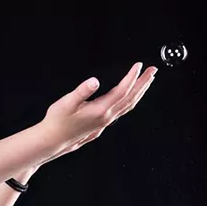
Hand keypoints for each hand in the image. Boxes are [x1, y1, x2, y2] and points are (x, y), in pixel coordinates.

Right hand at [39, 62, 156, 161]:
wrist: (53, 140)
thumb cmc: (58, 121)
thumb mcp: (66, 103)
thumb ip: (82, 91)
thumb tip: (94, 81)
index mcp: (100, 110)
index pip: (121, 91)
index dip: (132, 77)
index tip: (139, 65)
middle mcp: (106, 117)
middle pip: (131, 98)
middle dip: (143, 83)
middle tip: (153, 70)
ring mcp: (106, 121)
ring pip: (129, 104)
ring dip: (140, 91)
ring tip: (148, 80)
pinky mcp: (103, 122)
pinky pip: (123, 109)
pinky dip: (132, 99)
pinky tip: (132, 95)